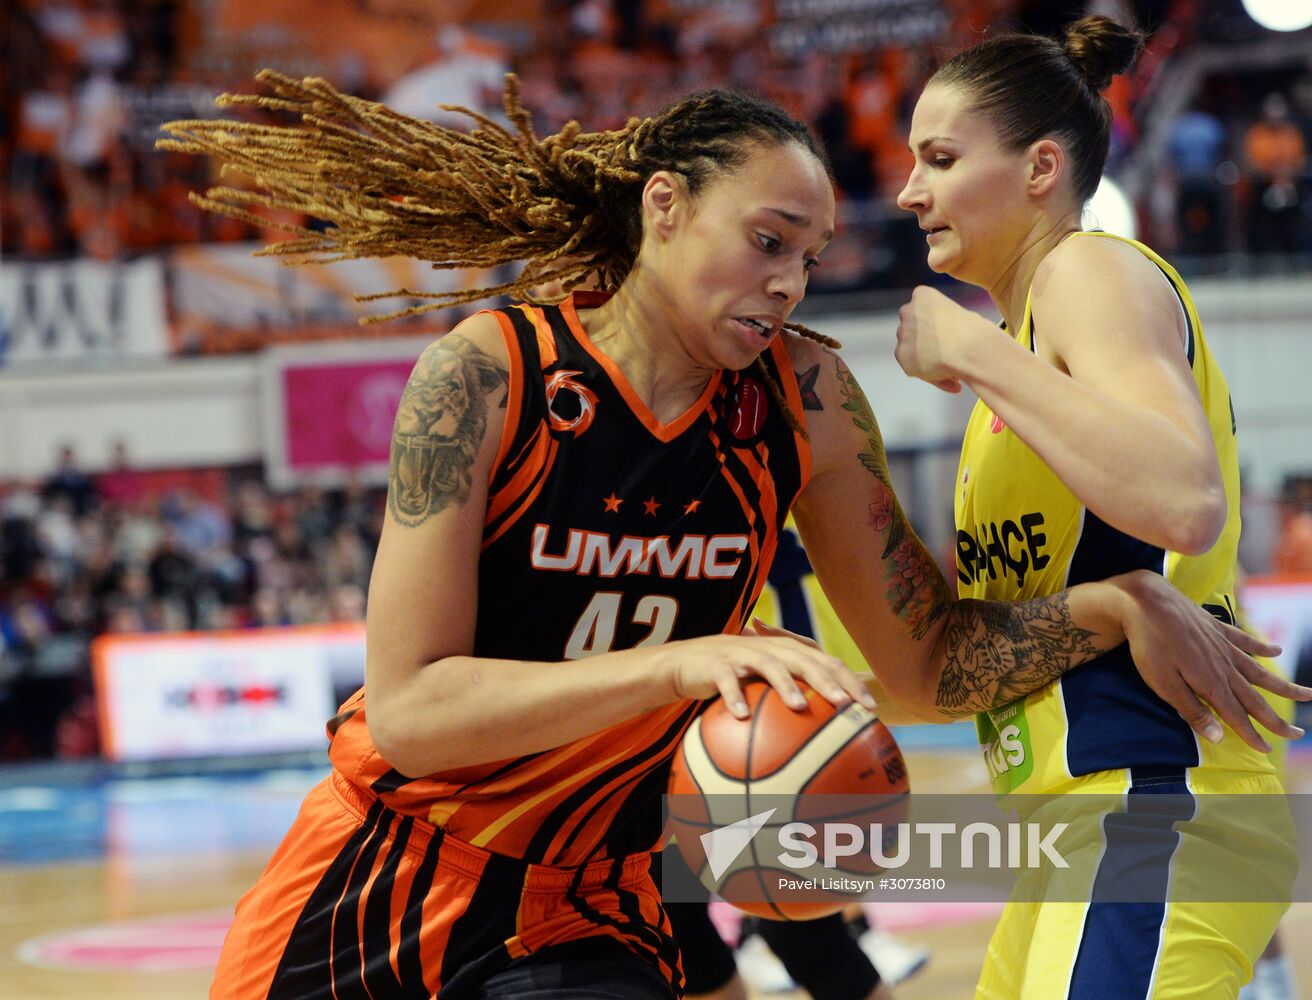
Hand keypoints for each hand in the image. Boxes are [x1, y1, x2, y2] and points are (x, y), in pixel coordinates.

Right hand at [660, 628, 876, 719]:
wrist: (683, 661)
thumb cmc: (730, 677)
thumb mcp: (761, 685)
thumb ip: (790, 698)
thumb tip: (823, 738)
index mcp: (785, 653)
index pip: (826, 662)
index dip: (850, 681)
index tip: (870, 707)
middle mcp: (768, 649)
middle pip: (805, 660)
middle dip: (828, 681)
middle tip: (846, 704)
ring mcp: (742, 654)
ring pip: (769, 665)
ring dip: (786, 684)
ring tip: (801, 706)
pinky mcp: (716, 663)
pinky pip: (727, 680)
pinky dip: (735, 696)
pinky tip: (742, 716)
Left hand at [894, 286, 990, 392]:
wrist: (969, 348)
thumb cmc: (973, 331)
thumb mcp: (960, 315)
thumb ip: (944, 324)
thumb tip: (942, 342)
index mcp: (922, 295)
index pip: (923, 312)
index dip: (937, 328)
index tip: (951, 337)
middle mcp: (907, 312)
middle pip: (915, 332)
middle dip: (929, 344)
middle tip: (950, 356)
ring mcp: (902, 333)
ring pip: (914, 351)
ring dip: (929, 361)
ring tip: (956, 371)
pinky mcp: (901, 355)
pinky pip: (914, 369)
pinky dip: (933, 377)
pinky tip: (955, 381)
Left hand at [1117, 571, 1309, 750]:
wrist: (1146, 601)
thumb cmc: (1149, 645)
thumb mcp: (1163, 684)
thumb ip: (1192, 710)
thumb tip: (1219, 738)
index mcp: (1211, 684)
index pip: (1236, 716)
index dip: (1251, 735)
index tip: (1266, 750)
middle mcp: (1224, 666)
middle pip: (1255, 698)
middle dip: (1275, 719)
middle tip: (1297, 733)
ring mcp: (1223, 645)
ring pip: (1259, 671)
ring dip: (1282, 686)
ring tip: (1307, 694)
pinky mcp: (1216, 628)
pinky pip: (1246, 640)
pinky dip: (1263, 648)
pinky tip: (1277, 652)